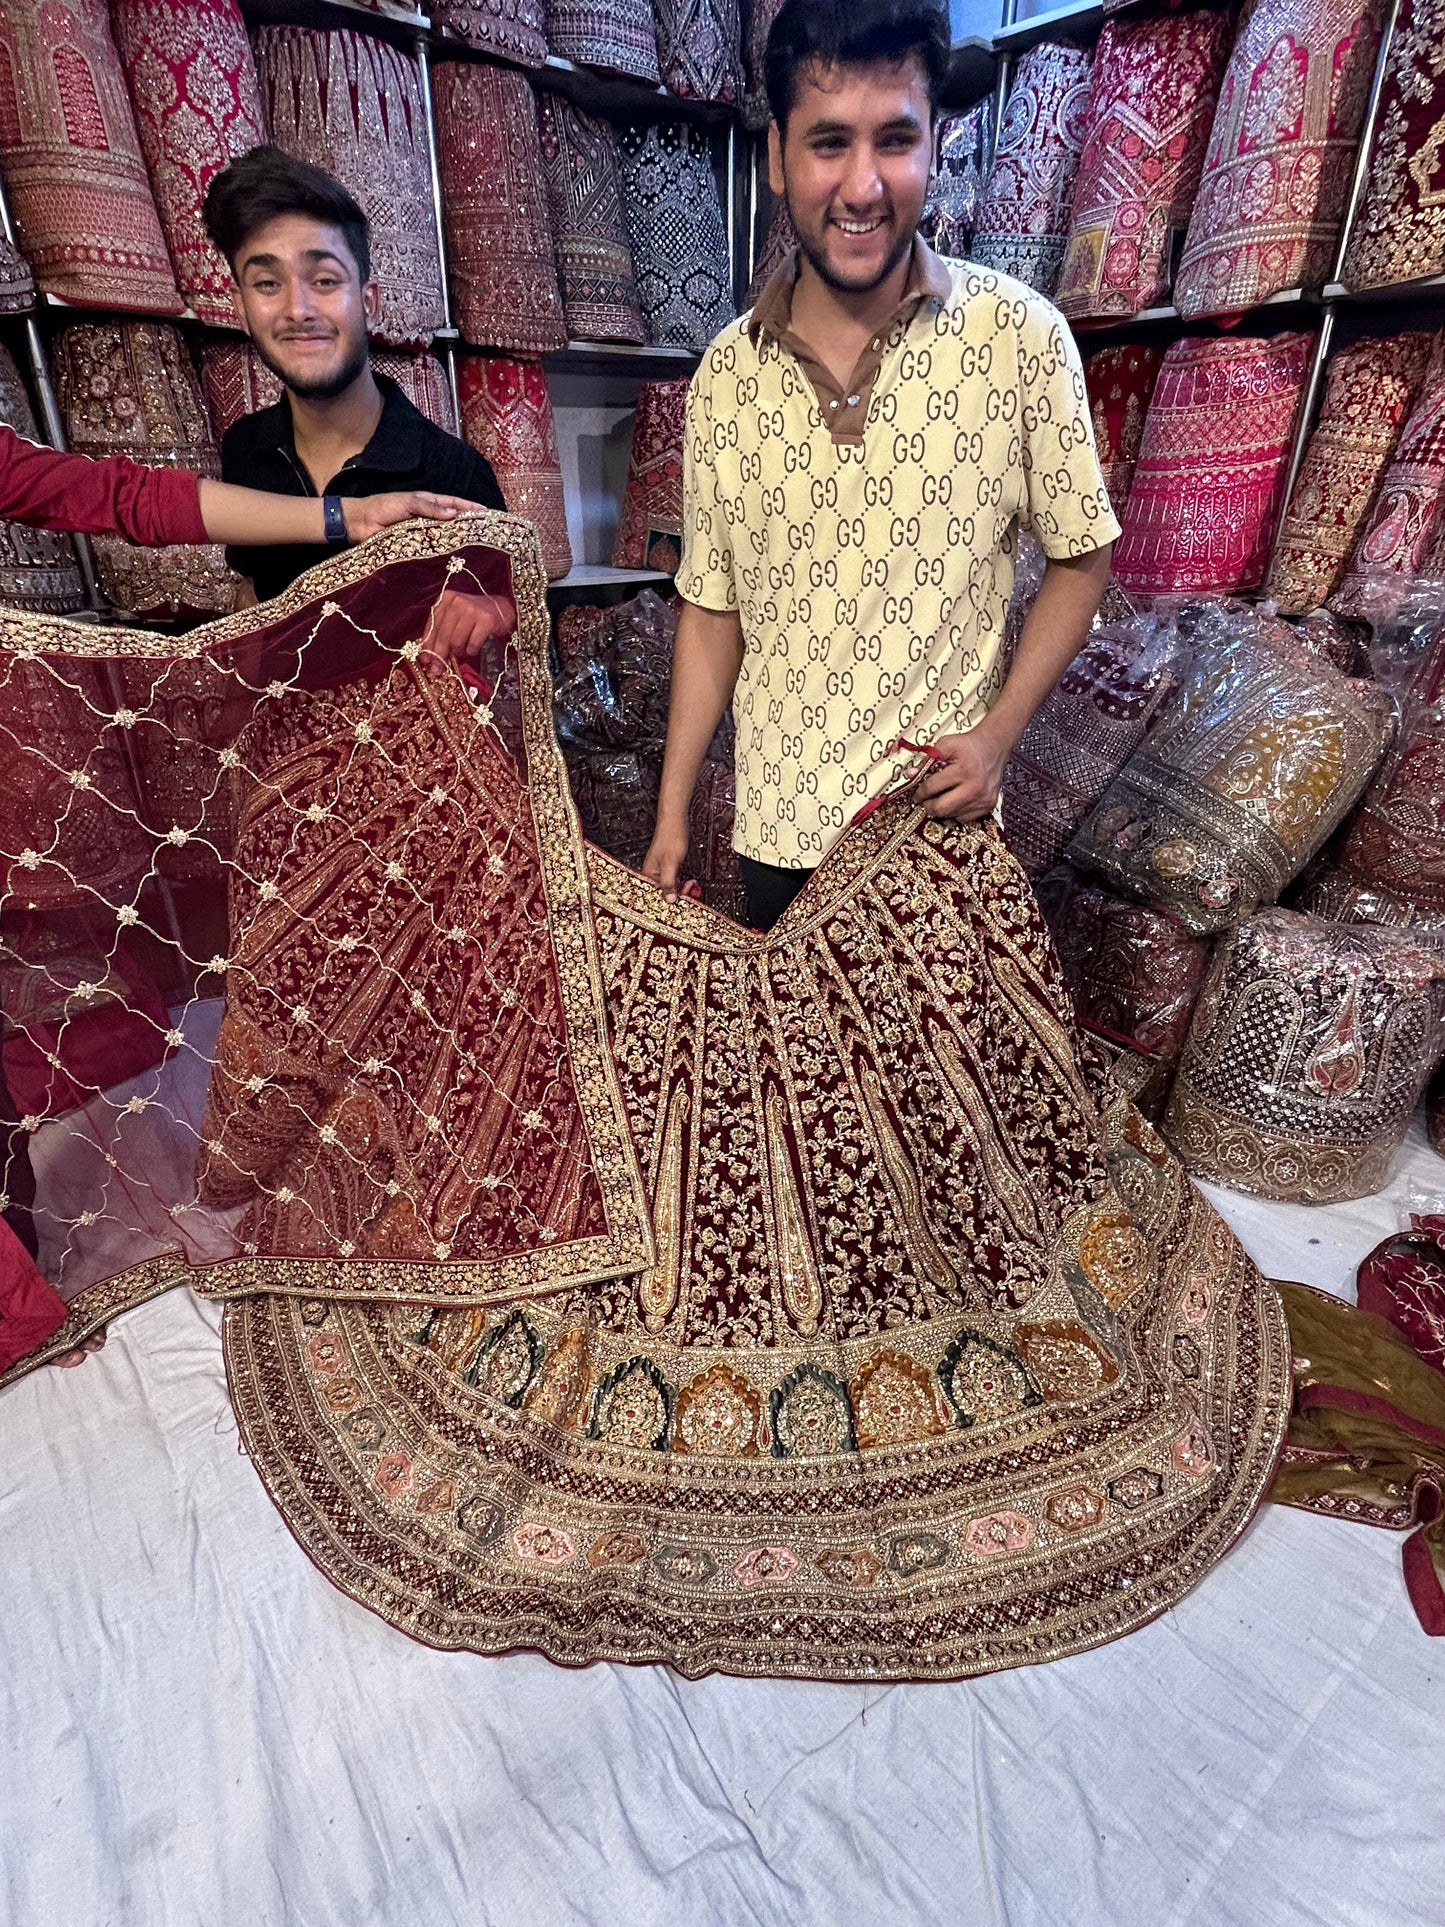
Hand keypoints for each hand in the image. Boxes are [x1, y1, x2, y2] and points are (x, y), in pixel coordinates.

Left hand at [341, 491, 483, 542]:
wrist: (360, 523)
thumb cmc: (383, 506)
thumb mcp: (409, 501)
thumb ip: (430, 507)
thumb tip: (454, 514)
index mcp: (428, 504)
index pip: (454, 504)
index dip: (471, 507)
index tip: (487, 512)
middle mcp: (429, 520)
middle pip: (453, 524)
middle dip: (469, 528)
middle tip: (487, 535)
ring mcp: (423, 535)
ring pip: (444, 539)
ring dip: (457, 544)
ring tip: (477, 550)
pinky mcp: (415, 550)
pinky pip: (432, 552)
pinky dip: (442, 556)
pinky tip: (454, 561)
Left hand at [417, 588, 517, 678]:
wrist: (502, 608)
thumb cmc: (475, 616)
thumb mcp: (455, 617)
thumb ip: (442, 631)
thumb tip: (429, 656)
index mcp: (445, 599)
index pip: (432, 626)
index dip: (428, 645)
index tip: (425, 660)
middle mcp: (457, 602)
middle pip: (443, 635)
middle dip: (439, 655)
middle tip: (438, 669)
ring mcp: (472, 610)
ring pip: (456, 641)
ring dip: (459, 652)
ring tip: (463, 651)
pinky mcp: (486, 620)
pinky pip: (472, 644)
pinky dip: (471, 651)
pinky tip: (472, 649)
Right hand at [641, 813, 690, 899]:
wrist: (675, 819)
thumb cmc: (671, 837)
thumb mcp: (671, 863)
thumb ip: (668, 882)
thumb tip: (669, 901)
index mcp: (647, 874)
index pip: (652, 896)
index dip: (663, 905)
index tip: (675, 912)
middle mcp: (651, 874)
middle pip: (660, 894)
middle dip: (673, 899)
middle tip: (687, 903)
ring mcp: (659, 870)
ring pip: (668, 887)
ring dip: (678, 892)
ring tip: (690, 893)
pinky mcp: (667, 867)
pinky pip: (672, 881)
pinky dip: (680, 884)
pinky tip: (688, 886)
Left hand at [916, 725, 1009, 821]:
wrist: (994, 747)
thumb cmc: (968, 746)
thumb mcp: (946, 744)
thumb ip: (927, 758)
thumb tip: (910, 775)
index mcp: (963, 770)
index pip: (932, 788)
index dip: (920, 792)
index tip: (916, 794)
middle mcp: (974, 788)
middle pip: (941, 808)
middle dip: (928, 805)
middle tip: (925, 801)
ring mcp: (983, 799)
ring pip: (952, 815)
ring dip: (942, 809)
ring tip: (940, 798)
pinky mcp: (989, 806)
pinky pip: (964, 818)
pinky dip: (956, 812)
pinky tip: (955, 800)